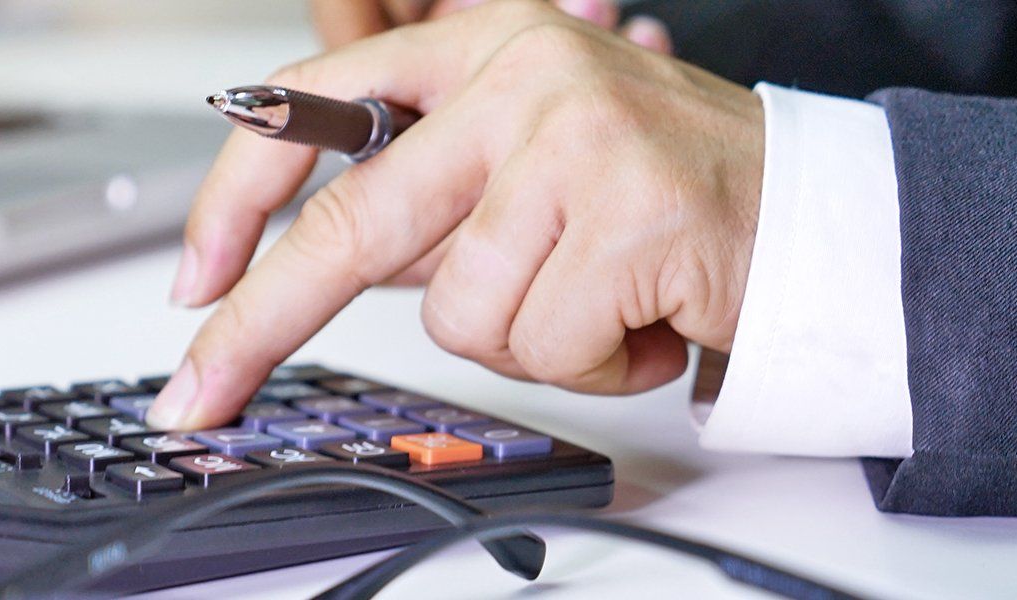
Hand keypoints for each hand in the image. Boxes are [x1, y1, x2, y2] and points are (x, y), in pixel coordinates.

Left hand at [148, 0, 763, 429]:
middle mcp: (520, 75)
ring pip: (459, 312)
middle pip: (351, 223)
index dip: (235, 198)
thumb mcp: (530, 166)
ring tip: (600, 303)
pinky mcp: (627, 214)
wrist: (824, 217)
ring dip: (526, 341)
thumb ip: (431, 202)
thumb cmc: (668, 197)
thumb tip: (306, 270)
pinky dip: (590, 365)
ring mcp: (575, 140)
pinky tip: (642, 320)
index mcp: (481, 50)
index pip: (315, 107)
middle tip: (200, 394)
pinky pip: (543, 343)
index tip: (192, 279)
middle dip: (261, 323)